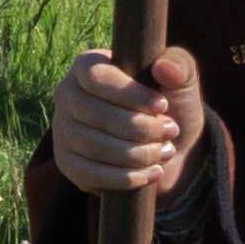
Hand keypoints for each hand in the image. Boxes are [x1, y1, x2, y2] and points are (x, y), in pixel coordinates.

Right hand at [44, 41, 202, 202]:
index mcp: (88, 66)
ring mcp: (63, 130)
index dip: (129, 93)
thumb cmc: (168, 107)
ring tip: (165, 151)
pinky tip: (152, 172)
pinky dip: (126, 177)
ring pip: (94, 146)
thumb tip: (164, 68)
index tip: (162, 105)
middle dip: (140, 127)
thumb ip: (180, 66)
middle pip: (95, 114)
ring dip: (137, 153)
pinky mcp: (67, 163)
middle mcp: (67, 95)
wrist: (165, 148)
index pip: (96, 77)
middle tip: (171, 131)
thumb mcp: (181, 82)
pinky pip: (90, 174)